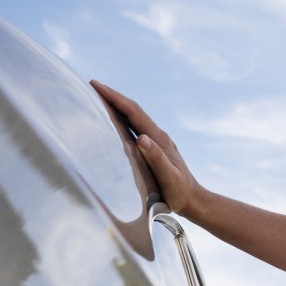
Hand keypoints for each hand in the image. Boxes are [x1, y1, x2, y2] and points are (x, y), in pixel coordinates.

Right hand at [90, 80, 206, 216]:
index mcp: (159, 139)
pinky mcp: (154, 148)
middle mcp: (158, 136)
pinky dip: (122, 118)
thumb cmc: (180, 192)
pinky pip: (135, 127)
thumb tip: (141, 138)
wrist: (193, 200)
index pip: (134, 112)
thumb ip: (157, 158)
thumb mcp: (169, 177)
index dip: (115, 98)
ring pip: (134, 117)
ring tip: (99, 97)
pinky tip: (114, 120)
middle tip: (93, 85)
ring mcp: (156, 141)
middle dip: (113, 97)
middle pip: (133, 110)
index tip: (97, 86)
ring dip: (117, 105)